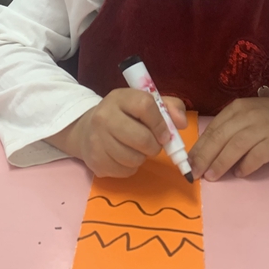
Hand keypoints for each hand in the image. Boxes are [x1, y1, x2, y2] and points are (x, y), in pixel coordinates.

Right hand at [64, 89, 187, 177]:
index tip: (164, 134)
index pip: (145, 106)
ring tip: (135, 148)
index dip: (160, 123)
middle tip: (152, 144)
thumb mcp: (146, 103)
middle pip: (141, 138)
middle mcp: (104, 116)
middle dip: (154, 146)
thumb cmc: (125, 115)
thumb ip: (169, 108)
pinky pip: (125, 171)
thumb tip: (182, 123)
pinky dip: (130, 168)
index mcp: (119, 98)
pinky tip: (124, 157)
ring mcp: (96, 139)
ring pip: (134, 158)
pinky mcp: (95, 161)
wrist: (87, 129)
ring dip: (142, 157)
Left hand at [188, 97, 268, 179]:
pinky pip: (256, 156)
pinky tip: (239, 173)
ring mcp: (262, 128)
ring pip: (234, 147)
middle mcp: (247, 116)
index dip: (198, 148)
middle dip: (204, 157)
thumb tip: (205, 153)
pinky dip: (245, 166)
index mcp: (236, 109)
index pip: (212, 129)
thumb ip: (228, 130)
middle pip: (220, 138)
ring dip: (220, 163)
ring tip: (212, 177)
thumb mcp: (246, 116)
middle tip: (195, 173)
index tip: (188, 163)